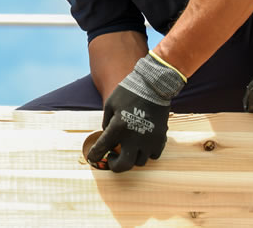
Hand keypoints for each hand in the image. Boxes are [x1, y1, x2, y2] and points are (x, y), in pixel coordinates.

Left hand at [86, 52, 185, 172]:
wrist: (152, 87)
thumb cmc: (128, 93)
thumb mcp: (110, 105)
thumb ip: (107, 123)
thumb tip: (108, 137)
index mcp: (118, 128)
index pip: (103, 148)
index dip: (94, 156)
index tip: (91, 159)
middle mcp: (134, 138)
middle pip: (125, 165)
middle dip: (115, 166)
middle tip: (112, 158)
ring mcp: (149, 140)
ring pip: (140, 161)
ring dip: (131, 157)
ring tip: (127, 147)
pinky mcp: (160, 139)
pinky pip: (153, 155)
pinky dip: (146, 153)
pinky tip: (141, 144)